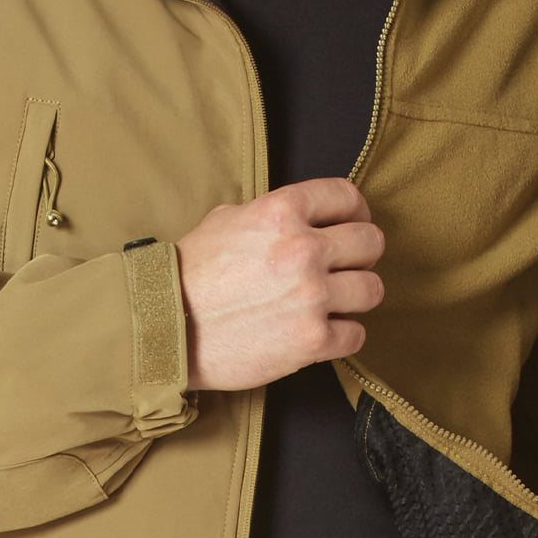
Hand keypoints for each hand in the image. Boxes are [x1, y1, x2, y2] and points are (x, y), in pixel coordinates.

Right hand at [174, 177, 385, 391]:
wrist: (165, 327)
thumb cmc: (189, 274)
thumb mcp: (225, 220)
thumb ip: (270, 213)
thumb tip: (300, 216)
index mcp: (282, 211)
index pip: (347, 196)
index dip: (356, 211)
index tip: (353, 224)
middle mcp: (303, 249)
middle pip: (371, 242)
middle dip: (361, 255)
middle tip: (346, 266)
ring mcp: (310, 296)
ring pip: (372, 289)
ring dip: (356, 296)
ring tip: (334, 302)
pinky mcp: (311, 340)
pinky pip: (356, 334)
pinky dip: (343, 335)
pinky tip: (323, 332)